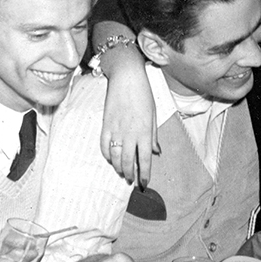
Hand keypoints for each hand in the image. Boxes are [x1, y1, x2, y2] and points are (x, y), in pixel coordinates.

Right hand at [98, 41, 157, 186]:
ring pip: (115, 157)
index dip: (144, 173)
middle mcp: (130, 134)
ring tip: (122, 172)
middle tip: (131, 180)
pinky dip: (107, 155)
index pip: (145, 159)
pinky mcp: (105, 125)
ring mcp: (116, 130)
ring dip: (118, 167)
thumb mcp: (154, 115)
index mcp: (145, 132)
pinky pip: (104, 146)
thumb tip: (156, 152)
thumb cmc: (143, 95)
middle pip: (128, 161)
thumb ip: (153, 135)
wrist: (127, 78)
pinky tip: (110, 159)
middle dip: (130, 174)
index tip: (144, 183)